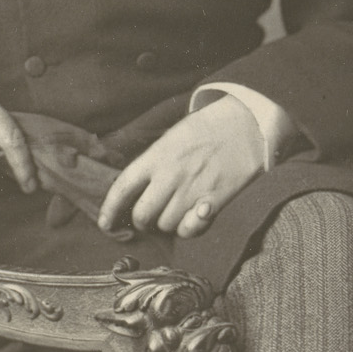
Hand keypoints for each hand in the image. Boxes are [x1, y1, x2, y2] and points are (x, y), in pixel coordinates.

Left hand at [97, 95, 265, 239]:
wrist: (247, 122)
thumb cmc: (208, 128)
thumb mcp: (173, 137)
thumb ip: (154, 162)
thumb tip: (137, 189)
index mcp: (156, 156)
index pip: (122, 188)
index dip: (109, 210)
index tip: (105, 224)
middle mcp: (170, 175)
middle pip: (142, 215)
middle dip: (143, 221)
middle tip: (151, 217)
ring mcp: (192, 189)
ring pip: (166, 225)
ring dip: (168, 224)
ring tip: (176, 212)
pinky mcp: (214, 200)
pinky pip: (190, 229)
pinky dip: (188, 229)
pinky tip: (192, 218)